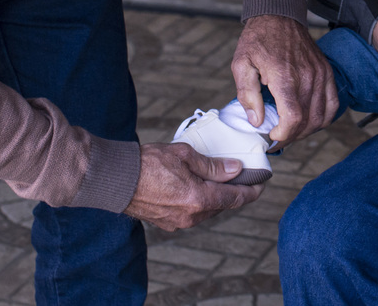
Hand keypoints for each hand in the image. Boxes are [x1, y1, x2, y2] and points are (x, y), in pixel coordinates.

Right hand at [124, 142, 263, 230]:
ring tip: (218, 179)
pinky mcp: (166, 223)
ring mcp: (178, 223)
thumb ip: (212, 165)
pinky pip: (191, 213)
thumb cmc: (147, 162)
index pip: (236, 198)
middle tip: (241, 176)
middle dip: (233, 191)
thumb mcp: (184, 155)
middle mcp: (191, 216)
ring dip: (215, 196)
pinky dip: (199, 201)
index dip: (252, 190)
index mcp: (198, 199)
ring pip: (207, 210)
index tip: (262, 182)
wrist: (115, 179)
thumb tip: (235, 170)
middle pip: (222, 205)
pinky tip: (196, 187)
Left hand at [231, 15, 337, 147]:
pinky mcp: (327, 72)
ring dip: (308, 130)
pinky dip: (324, 117)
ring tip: (292, 131)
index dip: (284, 135)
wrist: (278, 15)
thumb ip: (247, 95)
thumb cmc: (258, 40)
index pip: (293, 119)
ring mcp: (320, 74)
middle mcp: (307, 77)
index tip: (272, 136)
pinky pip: (333, 103)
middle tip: (278, 137)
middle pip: (309, 121)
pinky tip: (310, 120)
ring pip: (322, 116)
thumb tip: (257, 121)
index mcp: (284, 77)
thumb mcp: (241, 64)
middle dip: (293, 136)